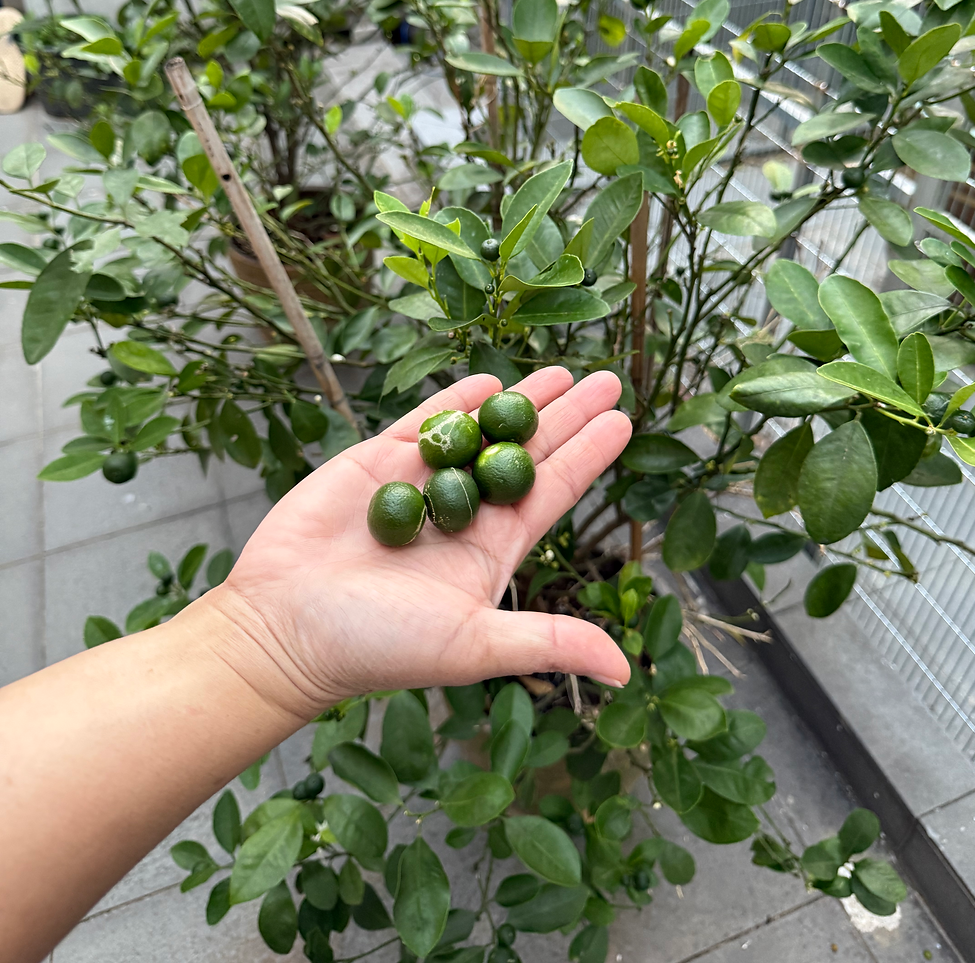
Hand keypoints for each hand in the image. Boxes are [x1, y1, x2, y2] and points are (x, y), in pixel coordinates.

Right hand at [213, 367, 632, 716]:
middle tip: (606, 379)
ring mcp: (419, 484)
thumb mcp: (473, 645)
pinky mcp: (376, 463)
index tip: (623, 421)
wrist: (285, 628)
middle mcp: (462, 513)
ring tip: (561, 372)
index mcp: (491, 551)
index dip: (588, 455)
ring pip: (482, 431)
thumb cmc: (378, 645)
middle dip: (566, 416)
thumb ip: (547, 642)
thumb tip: (623, 668)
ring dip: (521, 401)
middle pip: (527, 452)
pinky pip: (425, 424)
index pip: (553, 491)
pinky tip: (488, 380)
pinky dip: (456, 399)